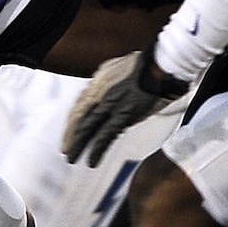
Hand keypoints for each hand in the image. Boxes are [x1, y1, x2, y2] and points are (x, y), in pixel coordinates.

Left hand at [60, 51, 187, 166]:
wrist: (161, 66)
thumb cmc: (148, 66)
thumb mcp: (122, 67)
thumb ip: (112, 79)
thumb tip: (108, 90)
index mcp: (100, 79)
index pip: (81, 105)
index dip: (74, 121)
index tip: (70, 132)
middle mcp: (100, 91)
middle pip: (80, 118)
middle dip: (72, 136)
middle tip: (66, 150)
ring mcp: (110, 104)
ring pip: (88, 128)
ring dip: (79, 145)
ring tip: (73, 159)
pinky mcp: (122, 116)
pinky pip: (105, 136)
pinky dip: (97, 149)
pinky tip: (92, 160)